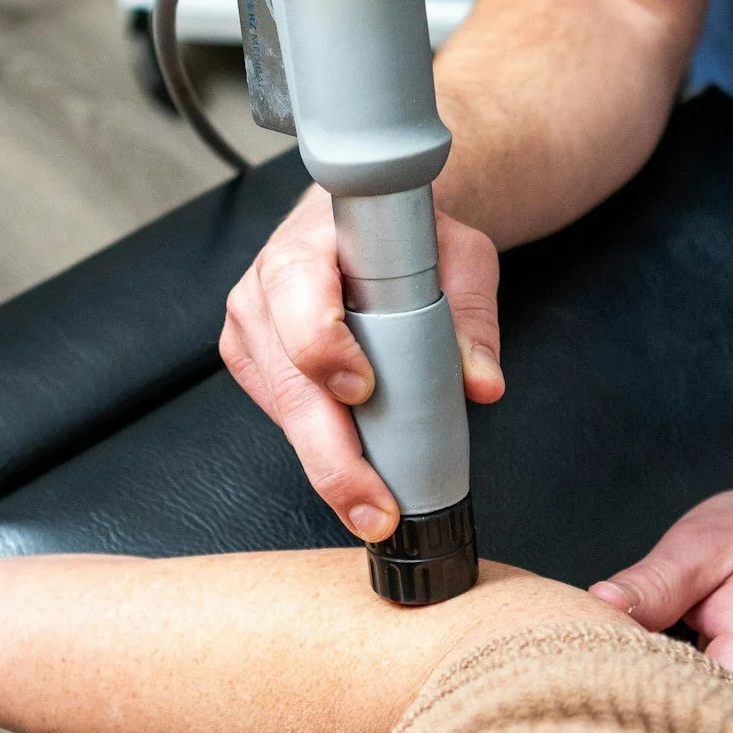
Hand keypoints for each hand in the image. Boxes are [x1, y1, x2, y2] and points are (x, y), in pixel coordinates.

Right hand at [221, 185, 502, 539]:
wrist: (367, 226)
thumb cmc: (405, 236)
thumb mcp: (458, 256)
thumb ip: (472, 315)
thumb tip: (481, 382)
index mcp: (306, 248)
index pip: (299, 300)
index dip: (326, 351)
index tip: (363, 390)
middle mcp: (264, 290)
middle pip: (289, 384)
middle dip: (333, 457)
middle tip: (374, 506)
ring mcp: (251, 330)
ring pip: (283, 412)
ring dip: (328, 463)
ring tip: (371, 505)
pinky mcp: (252, 362)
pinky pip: (280, 416)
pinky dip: (317, 445)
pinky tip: (350, 467)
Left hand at [588, 467, 732, 729]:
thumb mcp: (705, 542)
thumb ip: (655, 581)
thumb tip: (598, 604)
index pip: (678, 709)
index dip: (630, 688)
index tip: (603, 656)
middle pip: (689, 728)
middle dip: (644, 695)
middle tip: (624, 650)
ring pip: (703, 727)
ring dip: (670, 696)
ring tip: (662, 649)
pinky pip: (721, 721)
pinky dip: (693, 696)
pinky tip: (684, 665)